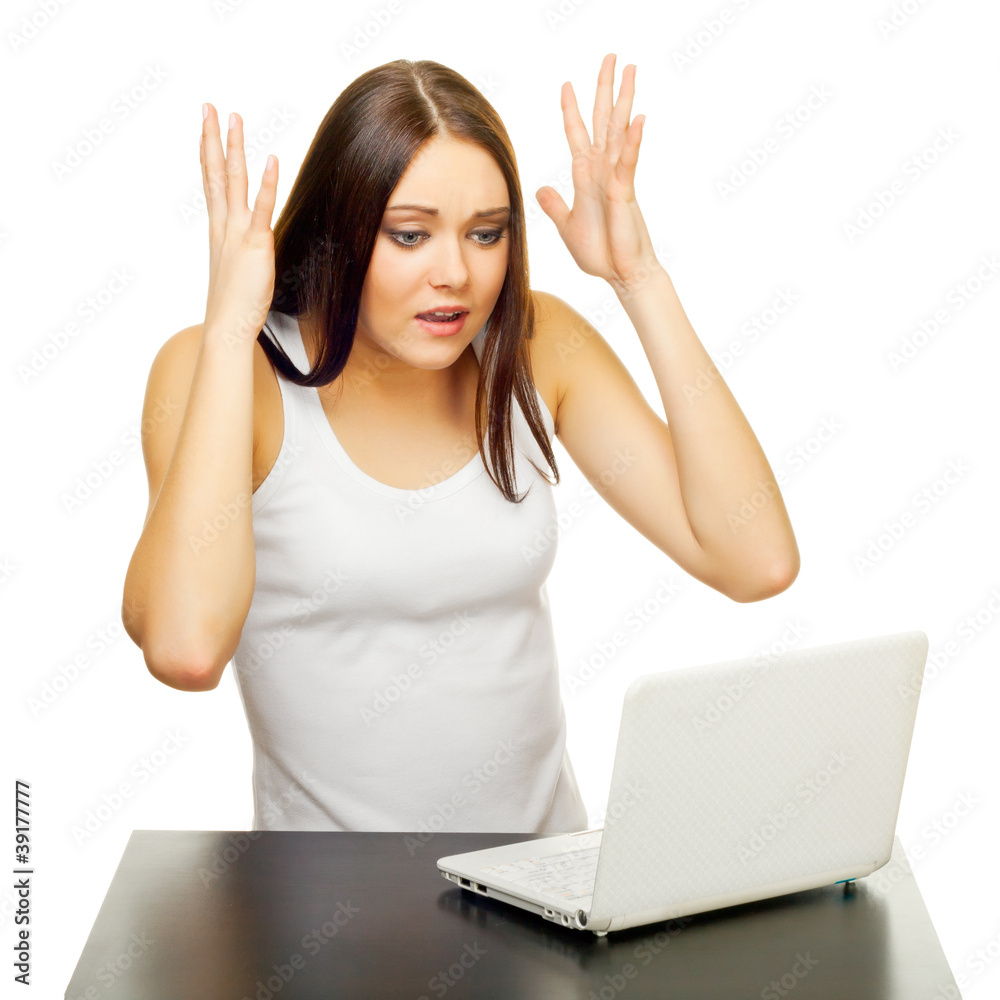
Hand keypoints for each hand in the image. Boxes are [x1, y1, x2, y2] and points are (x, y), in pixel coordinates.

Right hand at [200, 104, 278, 340]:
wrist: (227, 327)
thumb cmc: (234, 307)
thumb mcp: (237, 271)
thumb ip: (242, 252)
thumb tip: (251, 247)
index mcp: (218, 232)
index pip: (210, 184)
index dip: (207, 154)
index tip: (205, 128)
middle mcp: (223, 227)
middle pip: (214, 173)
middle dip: (212, 138)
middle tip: (210, 107)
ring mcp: (237, 234)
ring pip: (232, 182)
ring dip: (234, 148)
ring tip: (234, 117)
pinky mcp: (256, 245)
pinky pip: (263, 208)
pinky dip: (268, 183)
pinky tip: (272, 159)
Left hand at [536, 53, 659, 291]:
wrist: (619, 273)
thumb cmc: (600, 252)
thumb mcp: (567, 225)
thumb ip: (555, 205)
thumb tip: (541, 188)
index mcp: (586, 177)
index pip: (578, 135)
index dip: (572, 110)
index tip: (566, 84)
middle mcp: (603, 171)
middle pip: (603, 121)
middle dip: (605, 89)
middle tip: (612, 56)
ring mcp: (615, 179)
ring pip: (619, 132)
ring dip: (624, 100)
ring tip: (631, 70)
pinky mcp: (625, 192)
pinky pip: (628, 162)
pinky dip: (632, 140)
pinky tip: (636, 118)